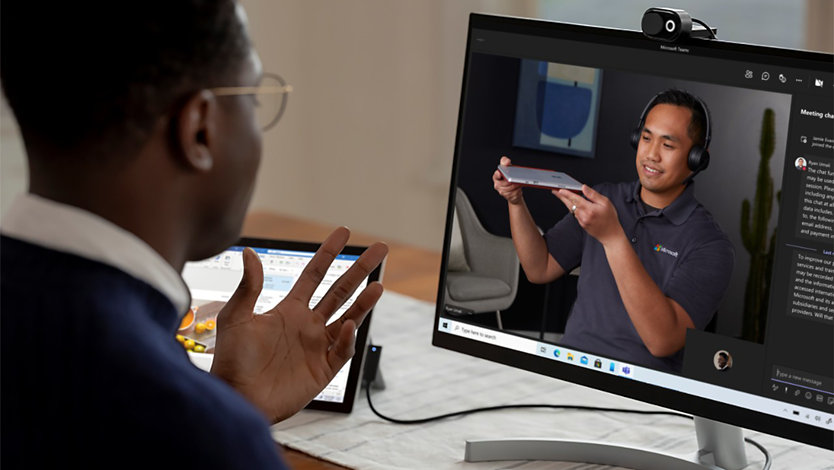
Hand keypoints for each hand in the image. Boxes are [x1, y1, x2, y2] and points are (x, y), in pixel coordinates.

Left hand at [210, 227, 387, 422]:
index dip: (329, 253)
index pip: (314, 274)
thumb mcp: (236, 318)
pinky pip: (342, 350)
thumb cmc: (231, 361)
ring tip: (378, 285)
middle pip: (340, 290)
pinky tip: (347, 325)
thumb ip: (249, 286)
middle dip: (360, 270)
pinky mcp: (323, 370)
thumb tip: (249, 252)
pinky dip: (347, 338)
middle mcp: (307, 325)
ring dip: (364, 302)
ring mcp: (317, 346)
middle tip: (379, 249)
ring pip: (349, 317)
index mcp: (288, 309)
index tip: (344, 233)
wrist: (237, 398)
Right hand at [493, 156, 523, 204]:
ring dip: (515, 185)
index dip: (497, 175)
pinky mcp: (508, 196)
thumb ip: (505, 162)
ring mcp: (502, 191)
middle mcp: (497, 185)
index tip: (500, 173)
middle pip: (504, 183)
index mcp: (497, 177)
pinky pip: (513, 193)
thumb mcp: (509, 168)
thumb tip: (506, 161)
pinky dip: (517, 190)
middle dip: (510, 181)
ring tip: (520, 182)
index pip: (496, 175)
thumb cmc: (511, 177)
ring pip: (510, 188)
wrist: (514, 189)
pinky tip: (520, 188)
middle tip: (515, 178)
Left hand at [553, 185, 623, 244]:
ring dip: (566, 202)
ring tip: (561, 195)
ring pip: (571, 209)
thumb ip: (593, 195)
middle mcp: (584, 216)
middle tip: (554, 191)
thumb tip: (584, 187)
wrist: (611, 235)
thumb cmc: (610, 218)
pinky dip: (573, 208)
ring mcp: (581, 221)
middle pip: (570, 204)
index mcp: (590, 209)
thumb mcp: (605, 203)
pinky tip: (572, 203)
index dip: (567, 194)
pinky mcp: (581, 224)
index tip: (560, 190)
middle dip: (561, 197)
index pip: (575, 199)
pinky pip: (575, 214)